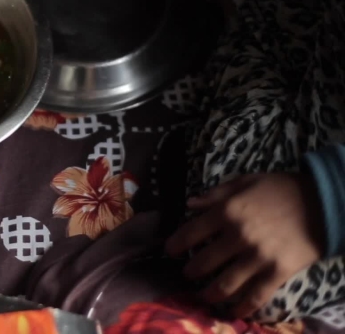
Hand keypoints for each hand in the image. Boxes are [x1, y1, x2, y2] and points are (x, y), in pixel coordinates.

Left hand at [166, 173, 324, 317]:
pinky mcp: (278, 272)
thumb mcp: (245, 182)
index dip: (176, 244)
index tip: (169, 251)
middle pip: (204, 261)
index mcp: (227, 211)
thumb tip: (189, 204)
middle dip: (190, 271)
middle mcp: (238, 236)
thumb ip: (215, 194)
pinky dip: (241, 309)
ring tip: (202, 295)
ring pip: (225, 284)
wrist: (324, 203)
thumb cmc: (281, 189)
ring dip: (209, 293)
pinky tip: (232, 313)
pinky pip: (255, 296)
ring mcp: (258, 257)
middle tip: (187, 274)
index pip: (191, 232)